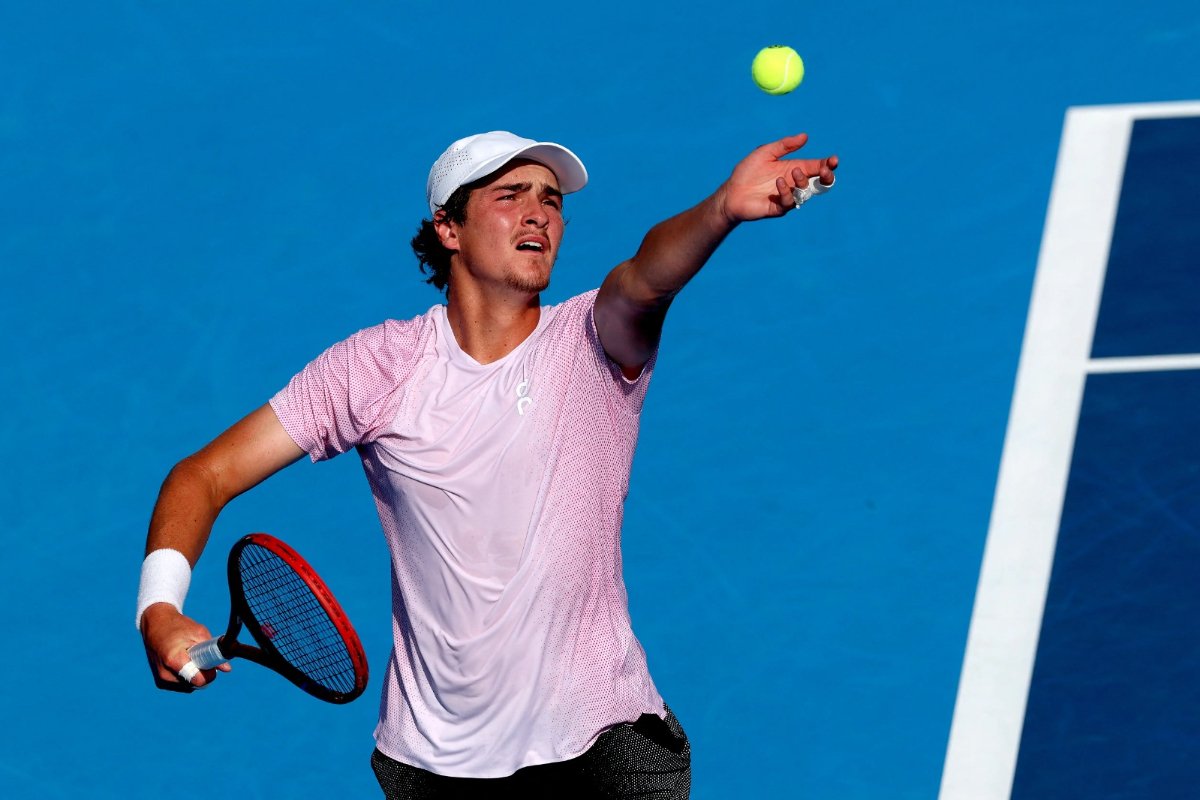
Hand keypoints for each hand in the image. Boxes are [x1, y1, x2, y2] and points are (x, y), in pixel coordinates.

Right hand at [140, 603, 230, 692]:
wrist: (155, 625)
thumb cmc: (179, 627)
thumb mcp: (199, 633)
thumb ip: (213, 651)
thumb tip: (227, 669)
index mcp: (173, 660)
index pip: (197, 680)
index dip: (209, 674)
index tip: (211, 664)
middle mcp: (165, 674)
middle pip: (195, 683)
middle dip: (203, 672)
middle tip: (201, 656)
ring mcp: (161, 680)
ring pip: (189, 686)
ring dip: (195, 674)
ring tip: (190, 656)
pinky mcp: (160, 683)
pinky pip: (182, 685)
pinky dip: (187, 676)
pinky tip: (184, 662)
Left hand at [717, 133, 837, 222]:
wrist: (731, 192)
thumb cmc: (747, 172)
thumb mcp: (765, 152)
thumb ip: (785, 145)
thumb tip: (805, 136)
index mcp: (794, 168)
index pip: (817, 167)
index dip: (828, 164)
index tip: (833, 160)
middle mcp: (794, 183)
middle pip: (820, 183)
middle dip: (827, 176)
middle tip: (825, 170)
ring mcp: (788, 196)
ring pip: (807, 192)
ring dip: (803, 180)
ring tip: (794, 171)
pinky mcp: (779, 208)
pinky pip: (790, 201)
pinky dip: (787, 191)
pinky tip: (778, 183)